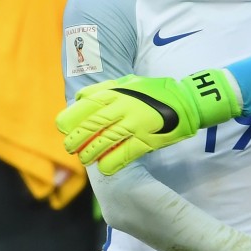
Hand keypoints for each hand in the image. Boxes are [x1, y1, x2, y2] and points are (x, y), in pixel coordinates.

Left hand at [57, 70, 240, 174]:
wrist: (188, 101)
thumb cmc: (156, 91)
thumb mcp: (130, 82)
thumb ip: (105, 89)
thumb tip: (80, 98)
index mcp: (117, 92)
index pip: (85, 106)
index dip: (70, 118)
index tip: (62, 128)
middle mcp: (124, 107)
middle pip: (91, 126)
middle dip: (76, 139)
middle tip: (70, 148)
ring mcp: (136, 124)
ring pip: (104, 142)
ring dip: (90, 153)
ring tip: (84, 159)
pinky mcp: (147, 140)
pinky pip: (124, 154)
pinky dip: (111, 163)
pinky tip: (104, 168)